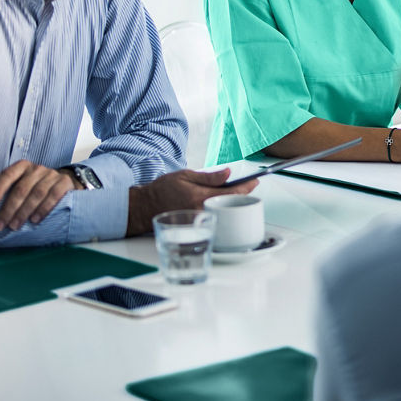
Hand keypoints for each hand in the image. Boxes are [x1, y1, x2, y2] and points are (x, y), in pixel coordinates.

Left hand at [0, 161, 78, 231]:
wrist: (64, 183)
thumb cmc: (34, 185)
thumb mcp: (17, 180)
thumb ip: (0, 180)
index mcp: (22, 167)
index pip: (8, 175)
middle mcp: (37, 168)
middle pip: (21, 188)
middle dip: (9, 208)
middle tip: (0, 225)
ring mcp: (53, 175)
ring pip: (37, 193)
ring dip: (24, 211)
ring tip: (15, 226)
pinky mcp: (65, 182)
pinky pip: (54, 195)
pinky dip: (44, 208)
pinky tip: (35, 219)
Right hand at [126, 168, 257, 236]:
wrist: (144, 207)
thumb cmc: (162, 189)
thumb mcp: (185, 176)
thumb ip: (209, 177)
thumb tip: (228, 173)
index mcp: (200, 197)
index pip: (231, 193)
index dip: (247, 187)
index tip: (256, 181)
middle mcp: (202, 211)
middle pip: (230, 204)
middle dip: (242, 196)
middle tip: (249, 186)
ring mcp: (200, 221)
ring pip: (224, 212)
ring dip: (232, 203)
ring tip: (237, 194)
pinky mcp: (196, 227)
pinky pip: (215, 218)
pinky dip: (222, 211)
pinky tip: (223, 204)